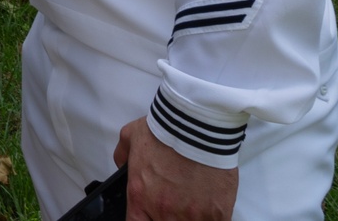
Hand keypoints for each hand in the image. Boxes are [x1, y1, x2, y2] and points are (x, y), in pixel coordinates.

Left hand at [114, 118, 237, 220]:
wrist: (197, 125)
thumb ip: (123, 154)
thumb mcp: (131, 135)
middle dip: (167, 214)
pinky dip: (210, 216)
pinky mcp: (216, 215)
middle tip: (175, 200)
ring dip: (190, 216)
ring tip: (192, 200)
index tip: (149, 212)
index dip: (142, 219)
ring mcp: (191, 216)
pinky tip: (210, 205)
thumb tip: (122, 164)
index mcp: (140, 196)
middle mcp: (164, 211)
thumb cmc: (166, 129)